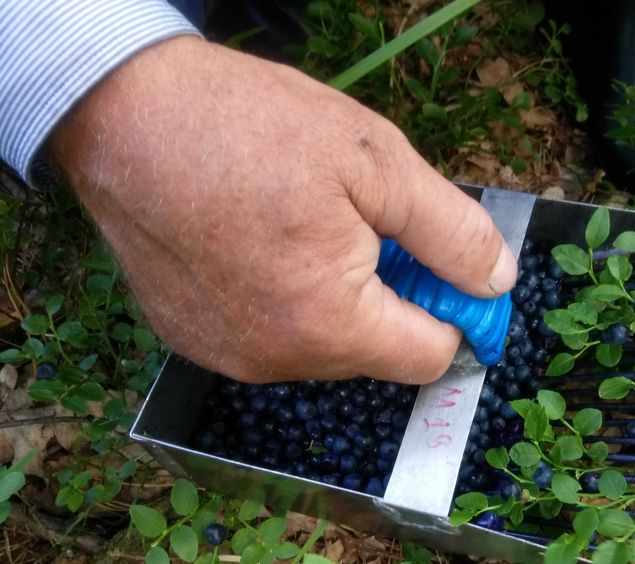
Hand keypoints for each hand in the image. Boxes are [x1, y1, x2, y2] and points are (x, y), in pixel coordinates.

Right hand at [50, 36, 516, 384]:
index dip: (453, 311)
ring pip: (322, 345)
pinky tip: (261, 242)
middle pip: (375, 352)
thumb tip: (496, 283)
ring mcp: (227, 357)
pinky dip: (283, 300)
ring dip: (335, 298)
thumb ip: (451, 234)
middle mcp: (277, 361)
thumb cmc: (252, 128)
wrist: (123, 114)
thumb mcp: (378, 164)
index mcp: (329, 326)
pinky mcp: (192, 340)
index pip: (429, 357)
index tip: (446, 269)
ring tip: (305, 225)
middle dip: (389, 296)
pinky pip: (269, 336)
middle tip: (366, 224)